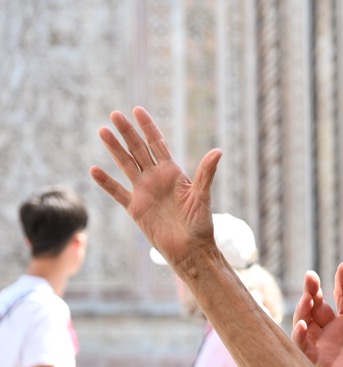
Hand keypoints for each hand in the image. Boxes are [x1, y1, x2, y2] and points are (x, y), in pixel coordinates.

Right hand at [90, 107, 222, 273]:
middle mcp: (156, 179)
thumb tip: (218, 151)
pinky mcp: (135, 208)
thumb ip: (206, 173)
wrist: (190, 250)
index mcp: (173, 173)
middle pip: (138, 150)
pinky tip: (95, 170)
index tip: (137, 109)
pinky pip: (117, 192)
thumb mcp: (202, 197)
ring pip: (126, 165)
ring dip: (114, 149)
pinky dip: (106, 182)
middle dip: (127, 132)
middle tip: (115, 114)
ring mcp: (144, 192)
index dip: (148, 127)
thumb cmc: (201, 225)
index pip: (158, 144)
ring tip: (103, 131)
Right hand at [292, 266, 342, 366]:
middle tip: (311, 276)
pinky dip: (300, 335)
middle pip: (318, 305)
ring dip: (303, 309)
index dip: (342, 281)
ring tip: (307, 298)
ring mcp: (326, 343)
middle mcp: (335, 328)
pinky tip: (304, 324)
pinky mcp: (321, 360)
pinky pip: (304, 346)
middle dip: (312, 290)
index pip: (342, 295)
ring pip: (306, 322)